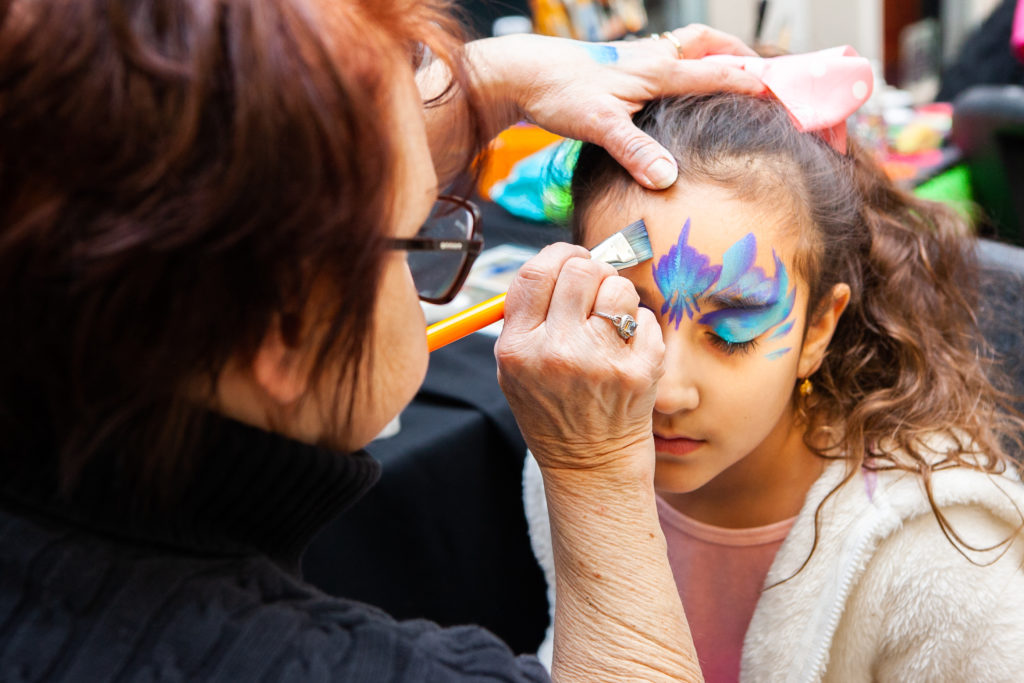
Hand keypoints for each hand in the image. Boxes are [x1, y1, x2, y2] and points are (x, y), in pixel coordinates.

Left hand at [470, 25, 763, 188]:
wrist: (523, 73)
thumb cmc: (559, 92)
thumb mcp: (599, 126)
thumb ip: (635, 150)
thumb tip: (668, 178)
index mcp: (658, 70)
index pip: (721, 74)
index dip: (757, 87)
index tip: (788, 100)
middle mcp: (653, 57)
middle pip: (711, 45)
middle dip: (742, 57)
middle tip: (768, 74)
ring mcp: (637, 57)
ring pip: (689, 45)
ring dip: (715, 53)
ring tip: (733, 70)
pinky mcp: (622, 64)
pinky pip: (667, 56)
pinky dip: (686, 62)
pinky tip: (680, 83)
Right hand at [495, 243, 664, 473]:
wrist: (590, 465)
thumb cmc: (553, 410)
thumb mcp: (515, 370)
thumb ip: (527, 315)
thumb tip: (558, 260)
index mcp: (518, 349)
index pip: (536, 273)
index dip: (557, 256)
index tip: (569, 260)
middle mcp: (556, 352)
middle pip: (580, 270)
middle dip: (591, 273)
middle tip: (594, 292)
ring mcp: (600, 361)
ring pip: (618, 287)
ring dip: (617, 298)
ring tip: (610, 327)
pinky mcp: (638, 370)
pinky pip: (646, 317)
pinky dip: (640, 329)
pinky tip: (627, 354)